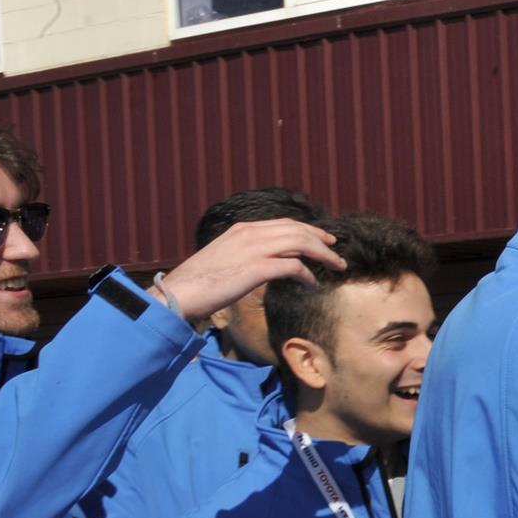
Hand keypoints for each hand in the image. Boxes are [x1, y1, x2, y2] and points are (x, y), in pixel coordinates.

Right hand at [158, 220, 343, 325]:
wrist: (179, 293)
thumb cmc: (201, 282)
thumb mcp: (227, 259)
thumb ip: (248, 255)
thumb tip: (269, 264)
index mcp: (243, 229)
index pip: (285, 224)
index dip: (308, 230)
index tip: (324, 239)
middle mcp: (250, 234)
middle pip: (297, 230)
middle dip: (322, 240)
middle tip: (337, 253)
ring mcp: (253, 249)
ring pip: (301, 243)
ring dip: (323, 255)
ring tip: (337, 267)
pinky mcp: (256, 268)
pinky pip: (293, 267)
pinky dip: (307, 275)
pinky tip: (312, 285)